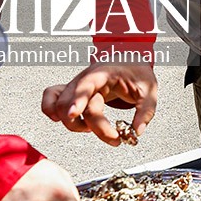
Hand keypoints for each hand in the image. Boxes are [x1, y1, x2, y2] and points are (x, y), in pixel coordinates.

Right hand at [42, 63, 157, 145]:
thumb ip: (145, 111)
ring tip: (93, 128)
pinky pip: (50, 97)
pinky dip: (50, 110)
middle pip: (75, 104)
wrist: (130, 62)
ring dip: (73, 124)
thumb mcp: (150, 90)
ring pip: (59, 105)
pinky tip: (63, 120)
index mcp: (105, 72)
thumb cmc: (138, 75)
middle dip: (91, 126)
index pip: (87, 84)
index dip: (78, 99)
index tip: (73, 115)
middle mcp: (86, 77)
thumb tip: (136, 133)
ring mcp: (76, 84)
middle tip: (114, 138)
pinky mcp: (71, 91)